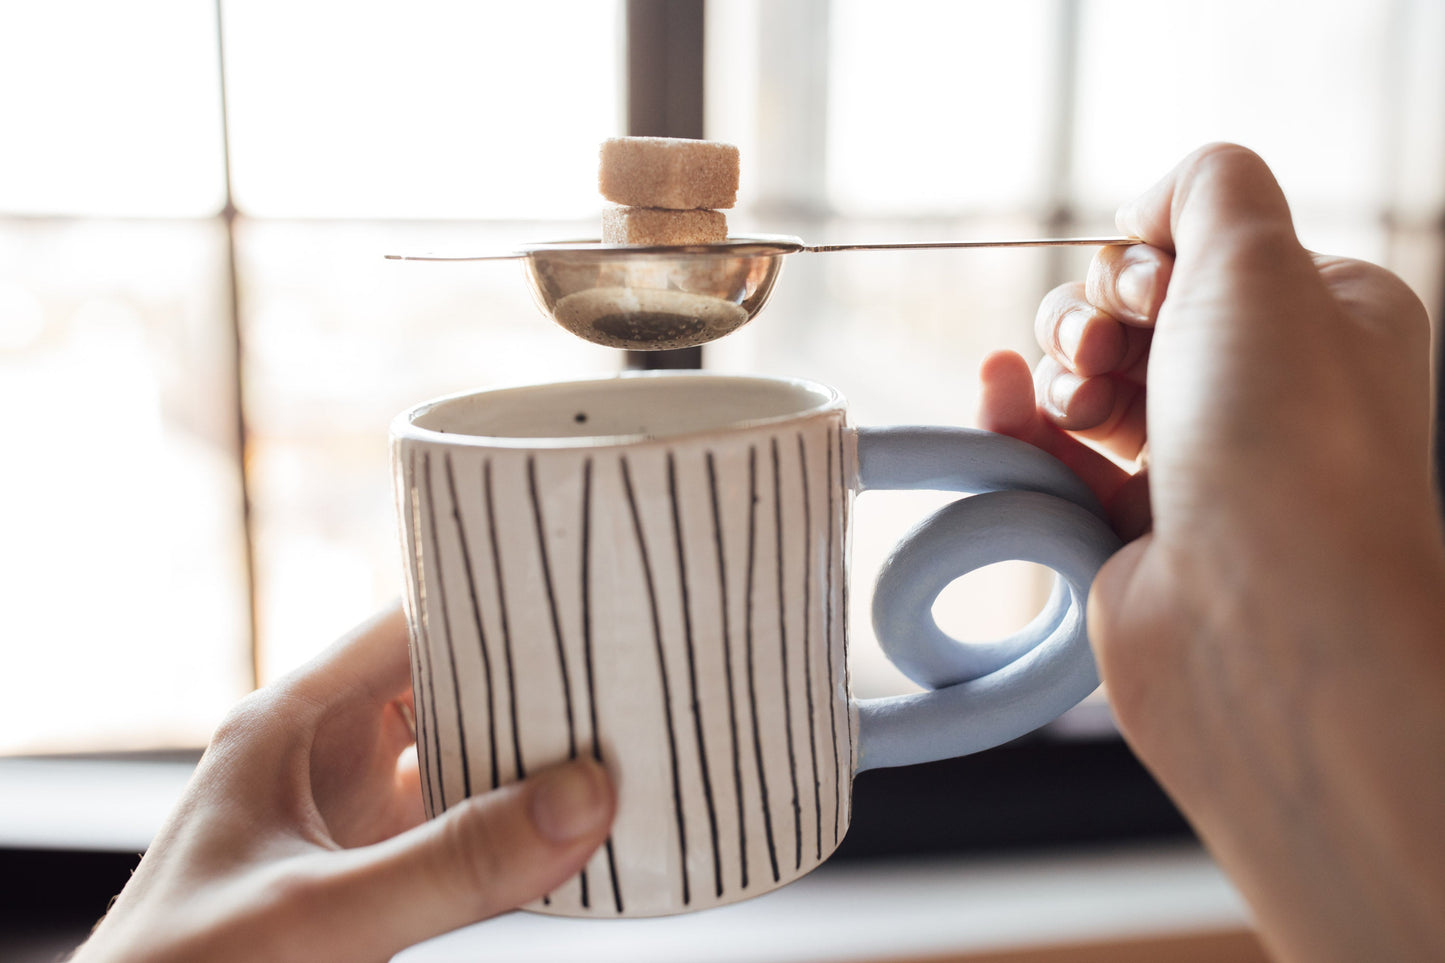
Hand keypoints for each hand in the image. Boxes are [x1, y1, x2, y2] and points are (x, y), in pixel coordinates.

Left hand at [73, 605, 615, 962]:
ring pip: (463, 760)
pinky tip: (582, 827)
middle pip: (451, 688)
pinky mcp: (369, 874)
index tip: (588, 595)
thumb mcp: (319, 917)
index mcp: (294, 721)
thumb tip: (588, 799)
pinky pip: (462, 830)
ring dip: (534, 759)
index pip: (412, 624)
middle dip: (535, 683)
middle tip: (634, 671)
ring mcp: (350, 816)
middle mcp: (325, 754)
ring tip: (629, 739)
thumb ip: (451, 866)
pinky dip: (519, 827)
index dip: (497, 604)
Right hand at [979, 143, 1444, 961]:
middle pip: (1139, 309)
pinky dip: (1019, 418)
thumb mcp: (1258, 259)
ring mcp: (1200, 464)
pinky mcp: (1135, 529)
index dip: (1154, 252)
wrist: (1265, 628)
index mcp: (1325, 319)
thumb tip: (1154, 210)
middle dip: (1094, 310)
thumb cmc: (1282, 439)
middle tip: (1101, 346)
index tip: (1152, 290)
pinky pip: (1057, 451)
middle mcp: (1268, 390)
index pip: (1208, 249)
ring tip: (1071, 396)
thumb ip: (1208, 187)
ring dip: (1058, 363)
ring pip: (1091, 377)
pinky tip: (999, 396)